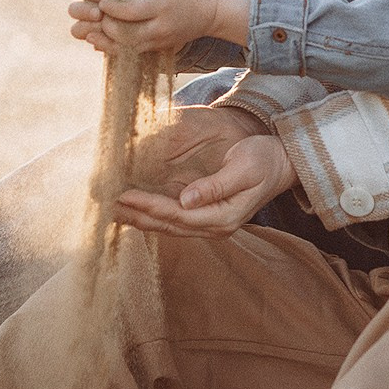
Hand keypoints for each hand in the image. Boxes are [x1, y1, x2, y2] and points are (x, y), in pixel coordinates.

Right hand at [68, 0, 152, 51]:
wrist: (158, 19)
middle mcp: (91, 8)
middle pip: (74, 9)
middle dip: (84, 11)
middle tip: (99, 14)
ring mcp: (93, 27)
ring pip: (76, 29)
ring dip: (86, 28)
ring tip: (103, 26)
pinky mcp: (101, 43)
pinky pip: (92, 44)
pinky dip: (99, 42)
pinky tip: (110, 40)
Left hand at [95, 0, 245, 53]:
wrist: (209, 13)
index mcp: (162, 7)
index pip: (129, 11)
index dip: (111, 7)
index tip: (101, 0)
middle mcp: (160, 28)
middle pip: (125, 34)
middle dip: (106, 25)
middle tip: (96, 15)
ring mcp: (159, 42)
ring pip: (126, 48)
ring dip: (106, 41)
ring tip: (92, 33)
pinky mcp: (158, 50)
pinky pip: (132, 53)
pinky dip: (115, 48)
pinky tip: (103, 41)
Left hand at [115, 108, 290, 237]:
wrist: (282, 165)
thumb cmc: (264, 160)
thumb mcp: (244, 168)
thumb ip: (216, 185)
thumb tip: (187, 198)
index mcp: (224, 217)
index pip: (178, 215)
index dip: (150, 206)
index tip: (125, 195)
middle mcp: (215, 227)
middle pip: (168, 225)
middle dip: (136, 216)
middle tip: (106, 206)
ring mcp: (210, 225)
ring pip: (168, 226)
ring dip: (139, 218)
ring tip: (111, 210)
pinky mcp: (206, 217)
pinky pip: (173, 220)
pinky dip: (152, 214)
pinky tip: (134, 209)